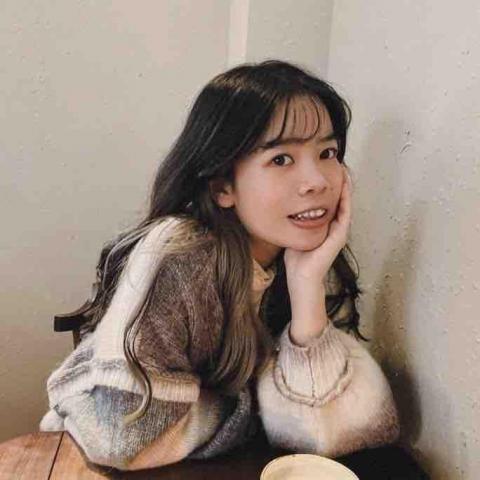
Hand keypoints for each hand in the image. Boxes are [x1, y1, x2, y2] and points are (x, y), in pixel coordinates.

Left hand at [284, 166, 352, 304]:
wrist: (301, 277)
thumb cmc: (296, 259)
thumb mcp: (294, 232)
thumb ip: (293, 220)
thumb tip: (283, 206)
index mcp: (325, 225)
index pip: (330, 200)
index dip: (330, 184)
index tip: (326, 168)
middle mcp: (334, 227)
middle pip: (340, 198)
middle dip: (339, 181)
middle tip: (337, 162)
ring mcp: (339, 231)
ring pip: (345, 202)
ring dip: (345, 186)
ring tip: (343, 168)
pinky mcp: (339, 236)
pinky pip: (345, 213)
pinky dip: (345, 198)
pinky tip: (344, 185)